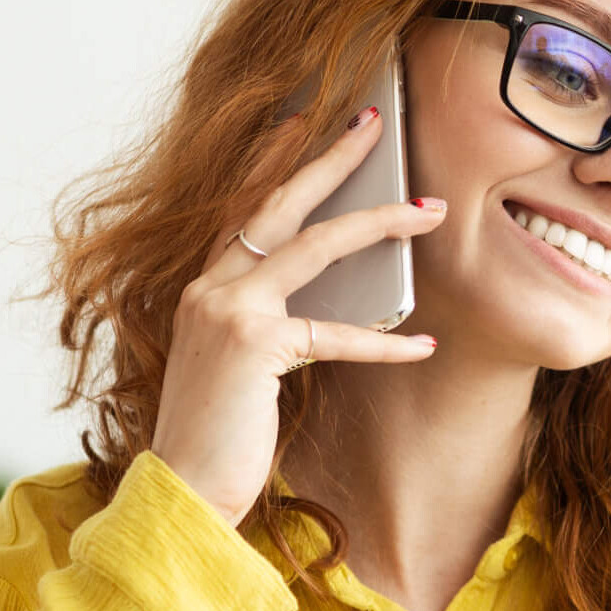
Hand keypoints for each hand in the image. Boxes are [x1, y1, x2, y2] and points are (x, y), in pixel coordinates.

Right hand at [149, 108, 446, 527]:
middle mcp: (208, 287)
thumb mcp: (247, 366)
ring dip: (378, 223)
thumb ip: (278, 325)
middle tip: (373, 121)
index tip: (307, 121)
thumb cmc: (221, 434)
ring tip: (428, 210)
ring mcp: (225, 310)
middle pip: (279, 201)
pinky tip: (424, 344)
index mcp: (204, 288)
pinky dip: (385, 343)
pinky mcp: (252, 345)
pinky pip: (336, 334)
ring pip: (314, 245)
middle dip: (332, 158)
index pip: (246, 207)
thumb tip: (343, 300)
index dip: (278, 160)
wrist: (182, 490)